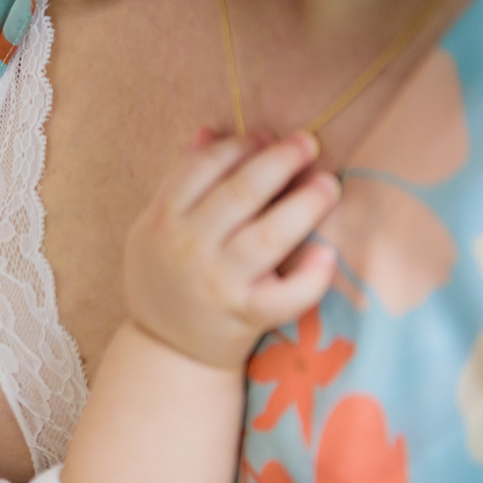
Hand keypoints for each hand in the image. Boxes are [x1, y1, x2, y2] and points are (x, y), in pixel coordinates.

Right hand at [124, 128, 339, 368]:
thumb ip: (180, 181)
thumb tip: (208, 132)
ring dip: (304, 205)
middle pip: (240, 193)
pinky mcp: (245, 315)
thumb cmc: (164, 279)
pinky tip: (327, 256)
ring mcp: (218, 282)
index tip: (265, 136)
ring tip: (328, 185)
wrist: (166, 350)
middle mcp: (188, 248)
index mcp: (163, 219)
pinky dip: (310, 277)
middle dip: (279, 161)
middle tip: (309, 143)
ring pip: (268, 236)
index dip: (238, 146)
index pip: (202, 167)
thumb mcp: (154, 227)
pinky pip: (285, 296)